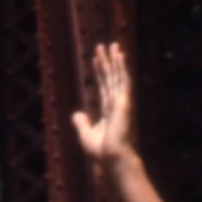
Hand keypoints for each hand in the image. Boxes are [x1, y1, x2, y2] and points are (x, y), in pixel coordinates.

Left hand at [72, 41, 135, 171]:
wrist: (111, 157)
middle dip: (107, 61)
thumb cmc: (101, 151)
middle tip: (104, 46)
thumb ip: (81, 123)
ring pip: (118, 75)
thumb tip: (76, 114)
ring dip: (115, 60)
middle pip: (111, 77)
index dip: (100, 72)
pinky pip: (123, 80)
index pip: (104, 86)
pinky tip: (120, 55)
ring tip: (112, 44)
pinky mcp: (124, 101)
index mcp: (108, 110)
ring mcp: (121, 101)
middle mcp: (116, 103)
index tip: (96, 59)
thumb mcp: (85, 134)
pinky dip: (121, 67)